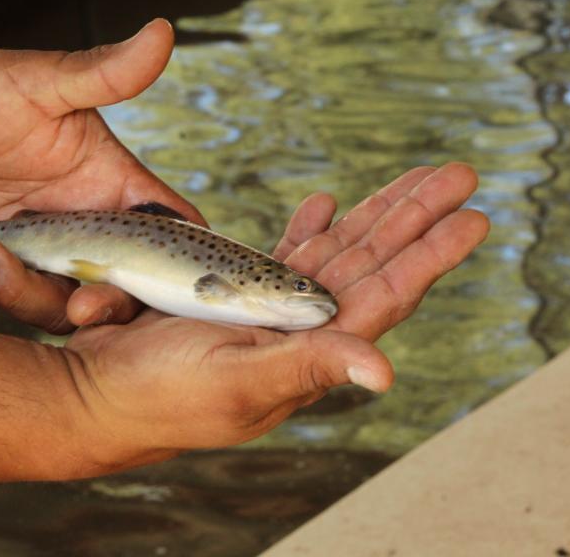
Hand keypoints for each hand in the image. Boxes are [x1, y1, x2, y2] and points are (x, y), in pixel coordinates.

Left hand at [0, 20, 200, 330]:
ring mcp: (29, 257)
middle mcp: (74, 231)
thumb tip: (162, 31)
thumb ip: (101, 73)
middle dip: (104, 307)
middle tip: (82, 307)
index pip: (163, 234)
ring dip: (15, 287)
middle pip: (115, 292)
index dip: (177, 268)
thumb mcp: (40, 82)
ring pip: (49, 308)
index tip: (173, 286)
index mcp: (104, 187)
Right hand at [53, 163, 487, 472]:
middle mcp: (298, 329)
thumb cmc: (161, 394)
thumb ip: (308, 368)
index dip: (428, 257)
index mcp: (306, 350)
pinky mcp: (236, 296)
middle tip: (458, 175)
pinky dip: (309, 228)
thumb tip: (385, 374)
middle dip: (414, 218)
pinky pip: (286, 254)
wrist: (98, 391)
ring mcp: (270, 309)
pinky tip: (327, 203)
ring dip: (376, 215)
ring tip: (415, 180)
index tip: (470, 218)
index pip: (384, 296)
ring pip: (337, 251)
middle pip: (372, 263)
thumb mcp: (236, 380)